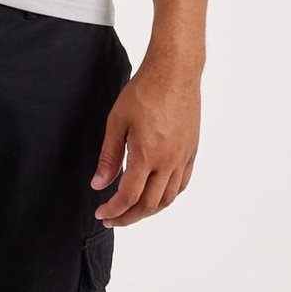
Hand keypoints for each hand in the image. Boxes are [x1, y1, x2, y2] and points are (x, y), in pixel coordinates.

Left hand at [89, 59, 200, 225]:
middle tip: (113, 219)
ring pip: (168, 198)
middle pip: (150, 204)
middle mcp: (169, 161)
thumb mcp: (116, 122)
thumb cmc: (144, 91)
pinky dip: (168, 196)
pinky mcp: (191, 150)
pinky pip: (182, 183)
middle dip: (129, 217)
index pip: (129, 196)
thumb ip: (108, 156)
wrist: (175, 72)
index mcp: (147, 155)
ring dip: (149, 210)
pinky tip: (157, 195)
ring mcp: (183, 156)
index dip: (114, 210)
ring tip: (132, 211)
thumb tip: (99, 184)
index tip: (101, 213)